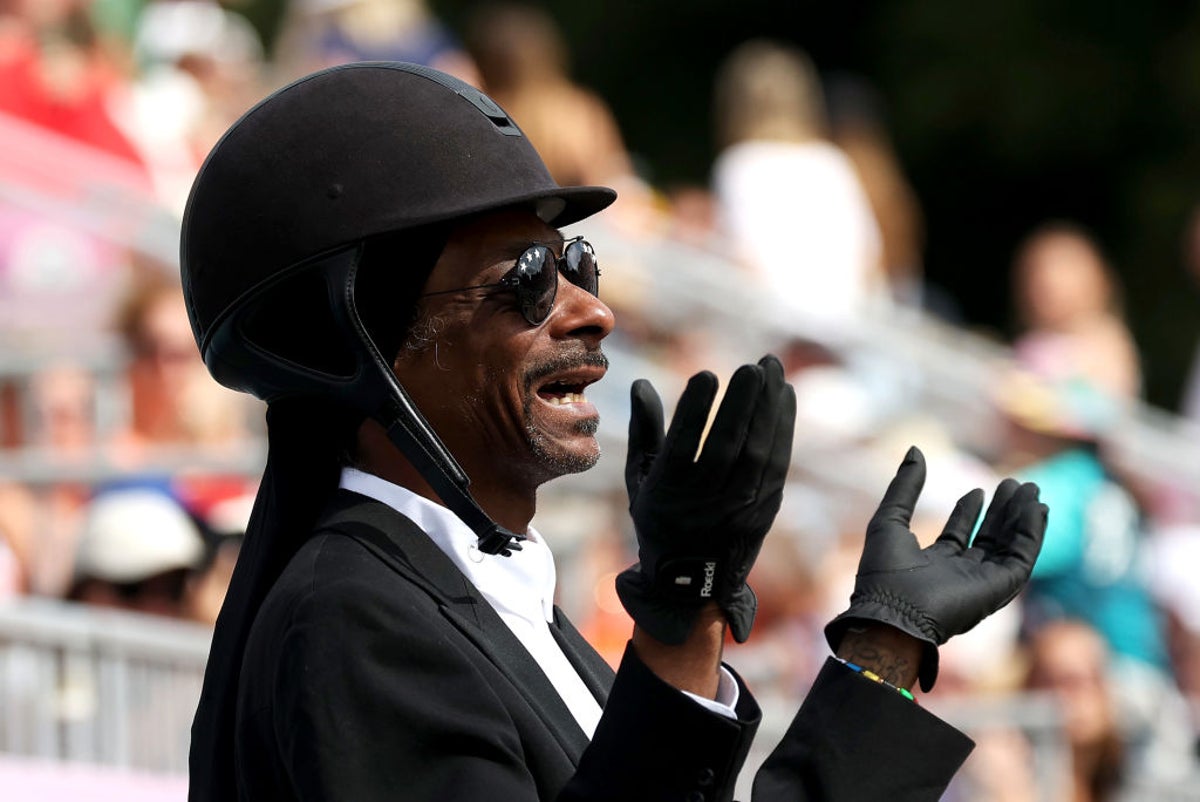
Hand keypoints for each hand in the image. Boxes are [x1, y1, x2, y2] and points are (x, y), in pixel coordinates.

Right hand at [616, 355, 795, 644]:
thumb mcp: (639, 480)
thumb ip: (643, 430)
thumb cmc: (660, 517)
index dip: (695, 412)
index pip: (682, 448)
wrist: (693, 584)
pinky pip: (778, 462)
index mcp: (667, 495)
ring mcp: (739, 509)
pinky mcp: (766, 509)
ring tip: (771, 368)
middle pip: (727, 449)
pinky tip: (785, 395)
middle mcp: (704, 504)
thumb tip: (641, 383)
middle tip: (751, 366)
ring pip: (758, 454)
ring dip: (768, 408)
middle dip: (741, 405)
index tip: (706, 375)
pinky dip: (783, 426)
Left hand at [825, 446, 1047, 690]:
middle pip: (987, 540)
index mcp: (930, 566)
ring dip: (1021, 519)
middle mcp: (957, 576)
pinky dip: (1032, 534)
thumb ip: (904, 486)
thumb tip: (916, 449)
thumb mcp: (890, 519)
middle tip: (1015, 483)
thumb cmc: (884, 573)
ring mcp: (980, 584)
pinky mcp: (998, 590)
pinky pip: (1022, 559)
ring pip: (1008, 548)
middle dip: (1002, 512)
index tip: (977, 489)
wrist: (892, 613)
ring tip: (1030, 490)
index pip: (956, 537)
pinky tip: (1037, 509)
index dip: (967, 512)